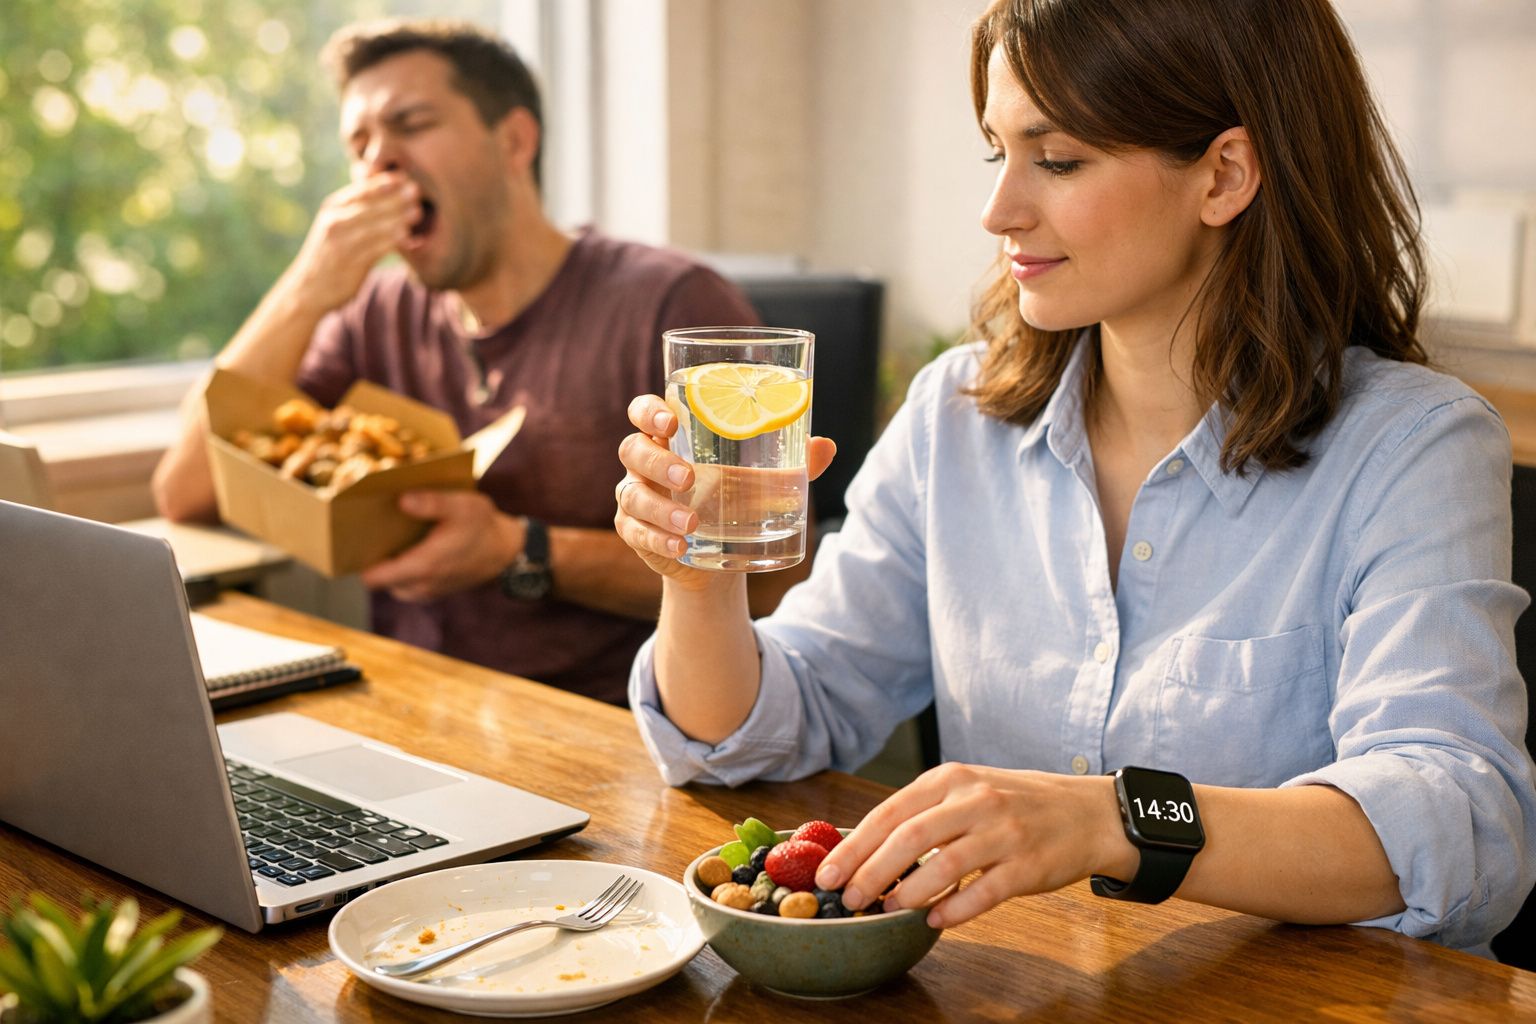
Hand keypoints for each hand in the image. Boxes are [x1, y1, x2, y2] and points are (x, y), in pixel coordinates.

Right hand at [284, 172, 419, 312]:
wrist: (310, 288)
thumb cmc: (332, 252)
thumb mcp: (337, 222)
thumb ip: (359, 207)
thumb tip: (389, 186)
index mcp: (333, 207)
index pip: (360, 190)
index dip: (383, 182)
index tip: (404, 177)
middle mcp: (334, 222)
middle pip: (369, 206)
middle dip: (394, 197)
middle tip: (416, 191)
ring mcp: (341, 243)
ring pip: (374, 227)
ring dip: (398, 218)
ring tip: (417, 213)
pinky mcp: (351, 264)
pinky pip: (376, 250)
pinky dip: (394, 243)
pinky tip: (410, 239)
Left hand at [360, 490, 520, 602]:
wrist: (506, 551)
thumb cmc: (483, 527)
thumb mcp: (462, 506)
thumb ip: (431, 503)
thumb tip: (401, 500)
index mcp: (424, 566)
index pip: (373, 577)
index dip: (360, 559)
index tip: (356, 538)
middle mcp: (421, 585)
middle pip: (378, 578)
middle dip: (374, 557)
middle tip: (374, 530)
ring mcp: (425, 591)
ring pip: (390, 581)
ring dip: (389, 563)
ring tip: (391, 536)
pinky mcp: (430, 591)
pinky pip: (404, 582)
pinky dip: (402, 567)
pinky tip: (409, 545)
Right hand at [613, 395, 835, 589]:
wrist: (720, 555)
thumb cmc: (737, 498)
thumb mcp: (763, 480)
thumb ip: (793, 463)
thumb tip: (826, 446)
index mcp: (670, 437)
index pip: (643, 412)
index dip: (649, 412)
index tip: (671, 422)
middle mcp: (645, 463)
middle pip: (632, 449)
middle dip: (656, 461)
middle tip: (689, 477)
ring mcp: (636, 497)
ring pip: (632, 495)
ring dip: (660, 508)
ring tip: (692, 523)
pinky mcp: (635, 532)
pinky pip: (636, 533)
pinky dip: (657, 540)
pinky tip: (679, 546)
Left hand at [813, 764, 1131, 928]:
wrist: (1086, 812)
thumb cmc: (1015, 803)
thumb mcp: (967, 790)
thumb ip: (923, 813)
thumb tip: (865, 852)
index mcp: (951, 779)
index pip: (890, 812)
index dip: (854, 846)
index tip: (826, 873)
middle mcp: (975, 800)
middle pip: (910, 838)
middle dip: (870, 872)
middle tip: (848, 899)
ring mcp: (1004, 832)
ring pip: (944, 864)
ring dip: (909, 892)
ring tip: (887, 910)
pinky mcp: (1028, 864)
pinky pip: (984, 892)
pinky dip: (955, 908)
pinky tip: (935, 920)